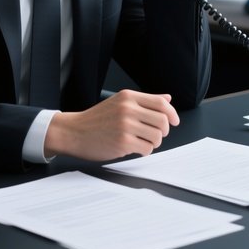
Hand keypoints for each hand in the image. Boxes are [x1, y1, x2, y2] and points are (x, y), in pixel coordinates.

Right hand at [45, 89, 179, 161]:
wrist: (74, 132)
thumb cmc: (96, 119)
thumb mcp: (119, 102)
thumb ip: (144, 101)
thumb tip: (167, 99)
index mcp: (128, 97)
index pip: (161, 103)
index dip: (172, 114)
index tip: (174, 121)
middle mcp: (128, 109)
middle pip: (163, 121)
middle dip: (163, 131)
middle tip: (156, 135)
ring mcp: (125, 125)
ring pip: (157, 136)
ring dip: (153, 143)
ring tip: (142, 142)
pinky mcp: (123, 142)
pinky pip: (147, 149)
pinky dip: (144, 151)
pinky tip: (135, 148)